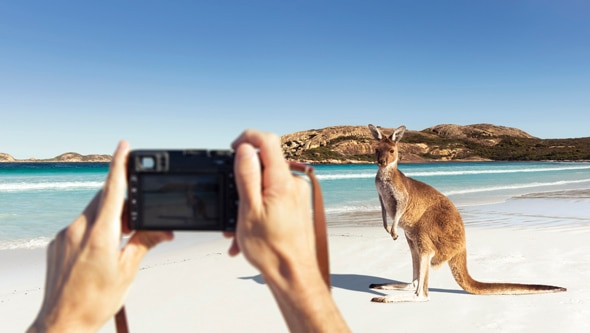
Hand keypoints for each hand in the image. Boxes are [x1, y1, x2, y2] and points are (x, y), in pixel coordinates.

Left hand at [28, 141, 172, 332]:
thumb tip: (164, 231)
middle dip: (122, 200)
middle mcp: (78, 229)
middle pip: (103, 199)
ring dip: (109, 216)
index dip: (119, 165)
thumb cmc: (96, 301)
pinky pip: (80, 225)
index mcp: (100, 235)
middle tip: (138, 216)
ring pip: (92, 212)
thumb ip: (144, 243)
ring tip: (121, 238)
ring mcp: (65, 235)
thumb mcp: (128, 271)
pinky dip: (95, 227)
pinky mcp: (57, 243)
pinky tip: (101, 249)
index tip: (124, 146)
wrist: (62, 322)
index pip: (113, 190)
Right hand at [227, 130, 317, 276]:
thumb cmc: (271, 249)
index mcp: (282, 182)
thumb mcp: (249, 210)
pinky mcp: (296, 205)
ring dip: (248, 199)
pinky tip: (247, 231)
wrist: (293, 274)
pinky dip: (258, 208)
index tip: (233, 148)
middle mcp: (293, 184)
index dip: (247, 138)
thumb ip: (247, 175)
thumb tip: (244, 149)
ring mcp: (296, 194)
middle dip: (244, 178)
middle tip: (231, 201)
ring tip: (237, 227)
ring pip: (266, 183)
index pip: (268, 141)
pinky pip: (273, 197)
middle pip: (265, 162)